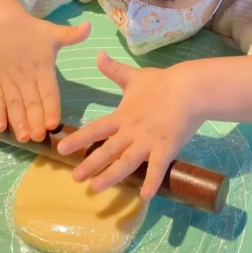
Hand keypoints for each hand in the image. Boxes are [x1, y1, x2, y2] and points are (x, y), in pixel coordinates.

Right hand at [0, 15, 89, 141]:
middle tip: (38, 137)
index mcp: (43, 67)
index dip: (50, 108)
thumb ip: (72, 35)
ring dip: (18, 121)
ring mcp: (7, 79)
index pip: (48, 91)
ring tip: (23, 138)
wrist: (0, 22)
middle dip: (34, 120)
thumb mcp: (53, 32)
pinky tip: (0, 128)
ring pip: (13, 103)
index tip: (52, 124)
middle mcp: (25, 76)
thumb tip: (89, 26)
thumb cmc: (32, 31)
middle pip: (31, 102)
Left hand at [57, 52, 202, 198]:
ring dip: (111, 175)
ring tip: (97, 187)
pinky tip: (145, 197)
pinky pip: (158, 168)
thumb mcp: (135, 76)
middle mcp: (131, 131)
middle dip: (90, 164)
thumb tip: (98, 55)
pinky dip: (151, 181)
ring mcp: (148, 141)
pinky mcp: (166, 148)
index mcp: (122, 116)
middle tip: (74, 178)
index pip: (95, 129)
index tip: (61, 149)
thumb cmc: (163, 83)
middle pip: (107, 150)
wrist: (190, 89)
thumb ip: (115, 70)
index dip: (78, 139)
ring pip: (126, 161)